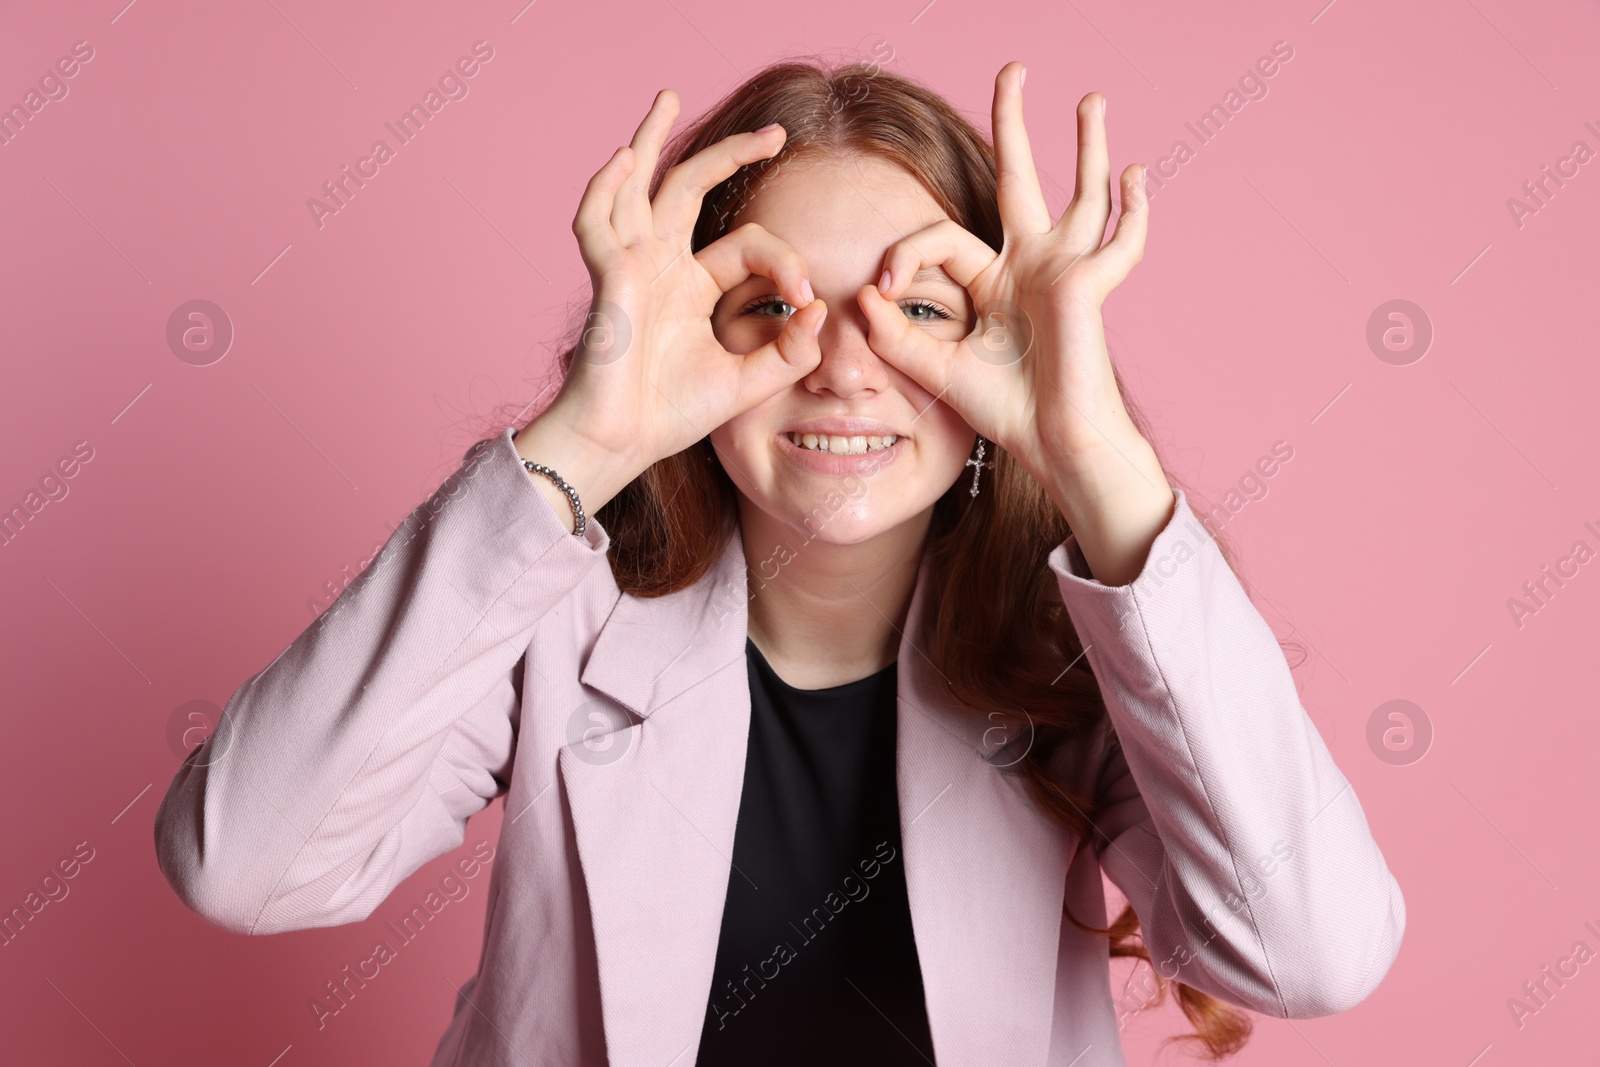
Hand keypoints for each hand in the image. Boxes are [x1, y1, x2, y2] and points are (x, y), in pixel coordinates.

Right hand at [544, 89, 828, 484]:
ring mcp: (631, 267)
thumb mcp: (748, 382)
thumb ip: (789, 351)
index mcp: (693, 286)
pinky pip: (597, 223)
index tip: (806, 299)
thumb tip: (820, 309)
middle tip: (776, 132)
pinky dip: (605, 189)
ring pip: (639, 187)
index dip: (785, 261)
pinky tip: (623, 160)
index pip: (748, 245)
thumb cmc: (671, 416)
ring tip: (667, 97)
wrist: (622, 444)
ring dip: (651, 139)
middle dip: (732, 153)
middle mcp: (661, 266)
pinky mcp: (608, 280)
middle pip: (692, 189)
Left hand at [857, 63, 1159, 500]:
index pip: (941, 238)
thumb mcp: (935, 369)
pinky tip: (1138, 175)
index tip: (879, 292)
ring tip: (1091, 99)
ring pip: (1082, 193)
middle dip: (1015, 123)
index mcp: (994, 281)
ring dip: (1088, 145)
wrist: (1051, 444)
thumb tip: (859, 299)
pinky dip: (1134, 210)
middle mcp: (1032, 266)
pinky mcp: (1088, 285)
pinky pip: (1120, 241)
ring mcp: (1066, 271)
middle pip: (1021, 178)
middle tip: (1014, 69)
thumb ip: (894, 336)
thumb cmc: (1004, 412)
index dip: (902, 256)